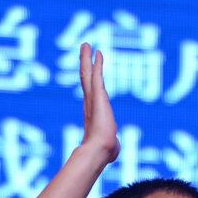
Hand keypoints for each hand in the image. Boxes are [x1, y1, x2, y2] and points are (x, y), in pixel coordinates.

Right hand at [79, 42, 119, 163]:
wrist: (100, 150)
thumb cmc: (105, 152)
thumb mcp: (110, 145)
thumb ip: (111, 143)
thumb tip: (113, 149)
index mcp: (92, 114)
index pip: (91, 93)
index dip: (90, 81)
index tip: (91, 71)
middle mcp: (90, 104)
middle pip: (86, 79)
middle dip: (85, 64)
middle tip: (84, 50)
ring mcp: (92, 99)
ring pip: (88, 74)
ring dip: (87, 59)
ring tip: (86, 44)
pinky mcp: (98, 95)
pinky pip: (96, 75)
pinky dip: (96, 64)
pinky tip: (97, 53)